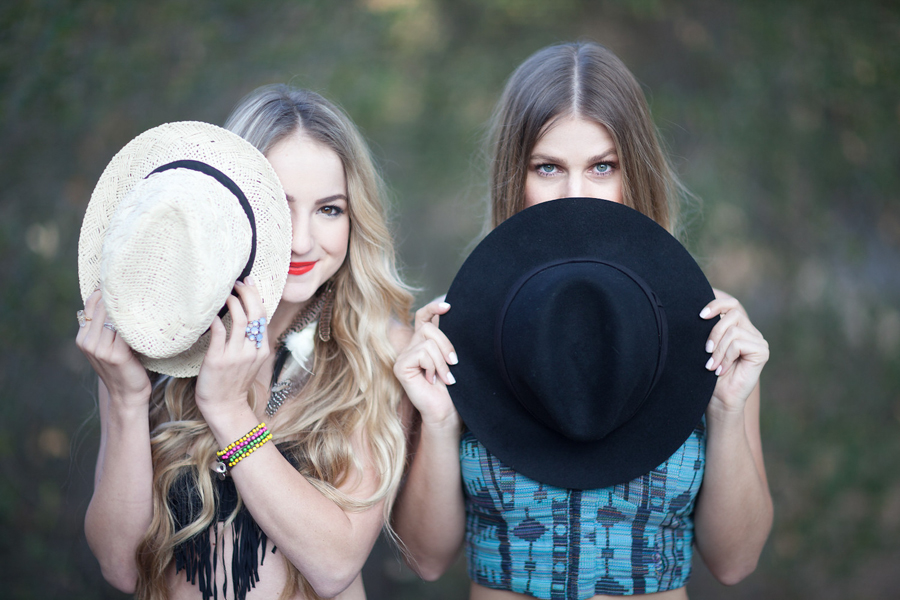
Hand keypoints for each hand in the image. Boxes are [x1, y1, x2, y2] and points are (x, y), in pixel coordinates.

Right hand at [75, 290, 150, 406]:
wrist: (128, 394)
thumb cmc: (125, 366)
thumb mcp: (109, 344)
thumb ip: (107, 325)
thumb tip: (119, 297)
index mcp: (83, 336)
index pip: (92, 302)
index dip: (108, 289)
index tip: (127, 279)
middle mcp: (87, 341)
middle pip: (103, 305)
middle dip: (120, 293)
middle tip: (141, 281)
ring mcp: (100, 348)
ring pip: (113, 315)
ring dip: (130, 303)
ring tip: (147, 292)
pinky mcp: (115, 355)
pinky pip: (125, 329)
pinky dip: (137, 320)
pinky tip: (150, 313)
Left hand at [194, 277, 269, 417]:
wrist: (224, 406)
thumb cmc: (233, 382)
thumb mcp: (250, 361)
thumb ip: (251, 341)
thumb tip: (246, 317)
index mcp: (262, 350)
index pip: (263, 316)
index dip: (256, 295)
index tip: (248, 282)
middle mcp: (252, 351)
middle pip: (255, 314)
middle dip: (247, 293)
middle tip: (237, 282)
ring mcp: (236, 355)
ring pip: (240, 320)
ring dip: (232, 302)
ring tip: (225, 294)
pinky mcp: (218, 359)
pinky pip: (218, 332)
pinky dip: (215, 318)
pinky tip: (210, 313)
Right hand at [393, 300, 459, 428]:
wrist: (446, 411)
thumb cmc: (452, 388)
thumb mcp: (452, 358)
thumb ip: (448, 339)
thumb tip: (451, 314)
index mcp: (424, 343)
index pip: (422, 316)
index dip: (433, 307)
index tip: (449, 306)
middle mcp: (411, 347)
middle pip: (427, 328)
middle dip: (446, 344)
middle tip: (454, 363)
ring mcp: (404, 356)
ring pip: (427, 341)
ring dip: (442, 361)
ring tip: (445, 377)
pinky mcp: (400, 366)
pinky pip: (421, 353)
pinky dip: (433, 366)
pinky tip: (431, 379)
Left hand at [701, 289, 768, 413]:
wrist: (719, 398)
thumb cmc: (709, 374)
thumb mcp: (707, 346)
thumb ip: (710, 328)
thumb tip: (701, 311)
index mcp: (738, 327)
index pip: (731, 304)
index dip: (716, 305)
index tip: (700, 316)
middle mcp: (751, 331)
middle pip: (732, 314)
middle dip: (714, 332)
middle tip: (706, 351)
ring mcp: (758, 341)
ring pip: (733, 330)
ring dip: (718, 349)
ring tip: (711, 365)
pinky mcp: (762, 351)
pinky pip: (738, 344)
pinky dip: (726, 357)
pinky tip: (721, 370)